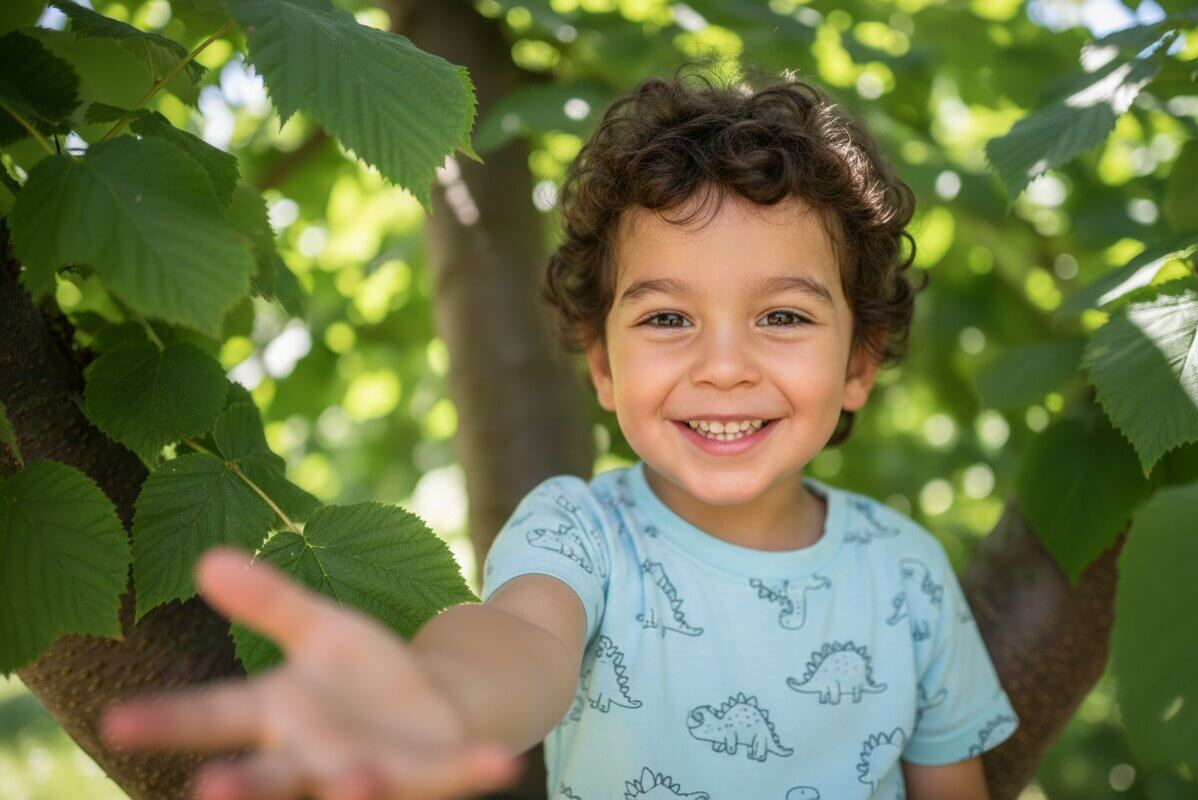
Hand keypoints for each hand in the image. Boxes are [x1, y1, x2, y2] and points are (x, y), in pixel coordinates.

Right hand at [101, 546, 523, 799]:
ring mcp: (373, 769)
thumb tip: (206, 559)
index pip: (214, 717)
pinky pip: (452, 776)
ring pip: (354, 786)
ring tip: (355, 776)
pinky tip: (499, 763)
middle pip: (273, 777)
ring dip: (354, 788)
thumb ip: (270, 601)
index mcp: (280, 715)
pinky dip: (473, 771)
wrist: (429, 706)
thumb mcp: (320, 627)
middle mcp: (316, 755)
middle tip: (213, 788)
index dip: (168, 722)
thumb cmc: (360, 675)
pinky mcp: (432, 772)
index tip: (116, 723)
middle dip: (246, 786)